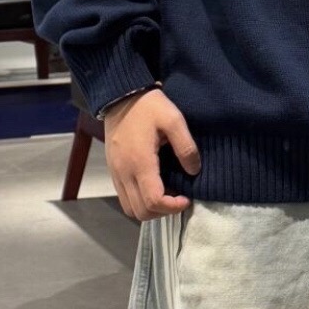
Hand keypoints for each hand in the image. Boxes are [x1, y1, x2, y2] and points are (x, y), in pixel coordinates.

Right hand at [104, 88, 200, 220]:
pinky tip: (155, 187)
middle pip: (141, 212)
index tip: (187, 198)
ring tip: (167, 195)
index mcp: (140, 162)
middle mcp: (124, 172)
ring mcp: (116, 173)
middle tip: (179, 198)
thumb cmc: (148, 106)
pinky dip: (140, 200)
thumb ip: (186, 146)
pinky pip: (125, 197)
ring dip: (150, 209)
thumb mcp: (173, 119)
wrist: (120, 96)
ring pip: (130, 208)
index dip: (172, 207)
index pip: (153, 201)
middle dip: (163, 211)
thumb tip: (194, 171)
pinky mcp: (113, 171)